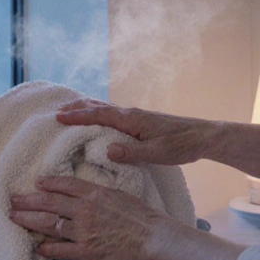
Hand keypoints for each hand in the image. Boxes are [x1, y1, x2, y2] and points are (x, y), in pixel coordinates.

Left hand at [9, 176, 172, 259]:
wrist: (155, 238)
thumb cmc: (144, 217)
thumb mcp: (121, 195)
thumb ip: (102, 194)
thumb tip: (89, 192)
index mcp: (95, 194)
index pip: (64, 185)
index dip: (47, 183)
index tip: (35, 183)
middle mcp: (85, 210)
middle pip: (49, 203)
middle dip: (28, 201)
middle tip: (12, 200)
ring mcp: (84, 231)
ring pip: (49, 224)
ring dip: (29, 221)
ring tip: (14, 218)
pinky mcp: (87, 252)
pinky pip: (62, 250)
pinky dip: (48, 249)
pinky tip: (37, 248)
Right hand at [56, 98, 214, 166]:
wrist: (203, 136)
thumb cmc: (181, 146)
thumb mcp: (158, 153)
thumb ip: (132, 152)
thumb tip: (108, 150)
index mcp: (132, 120)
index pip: (99, 115)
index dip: (78, 116)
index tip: (58, 116)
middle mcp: (131, 114)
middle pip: (98, 106)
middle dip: (77, 108)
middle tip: (56, 111)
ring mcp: (136, 117)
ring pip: (105, 108)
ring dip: (86, 109)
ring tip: (70, 111)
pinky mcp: (140, 122)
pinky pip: (113, 114)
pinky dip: (98, 113)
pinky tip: (97, 119)